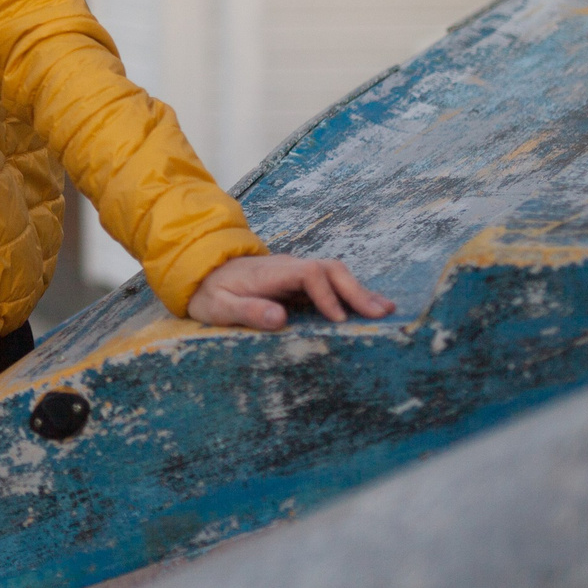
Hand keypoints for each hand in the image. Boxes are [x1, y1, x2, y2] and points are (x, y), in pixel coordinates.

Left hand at [188, 255, 393, 329]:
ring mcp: (295, 272)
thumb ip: (248, 310)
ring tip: (386, 311)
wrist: (201, 272)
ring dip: (359, 291)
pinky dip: (351, 294)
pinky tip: (369, 307)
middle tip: (380, 314)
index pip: (307, 274)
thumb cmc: (210, 293)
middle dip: (356, 291)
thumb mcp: (219, 307)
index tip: (338, 319)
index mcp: (270, 272)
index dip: (326, 295)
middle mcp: (288, 267)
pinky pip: (330, 283)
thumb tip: (281, 318)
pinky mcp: (298, 282)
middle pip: (329, 269)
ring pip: (334, 273)